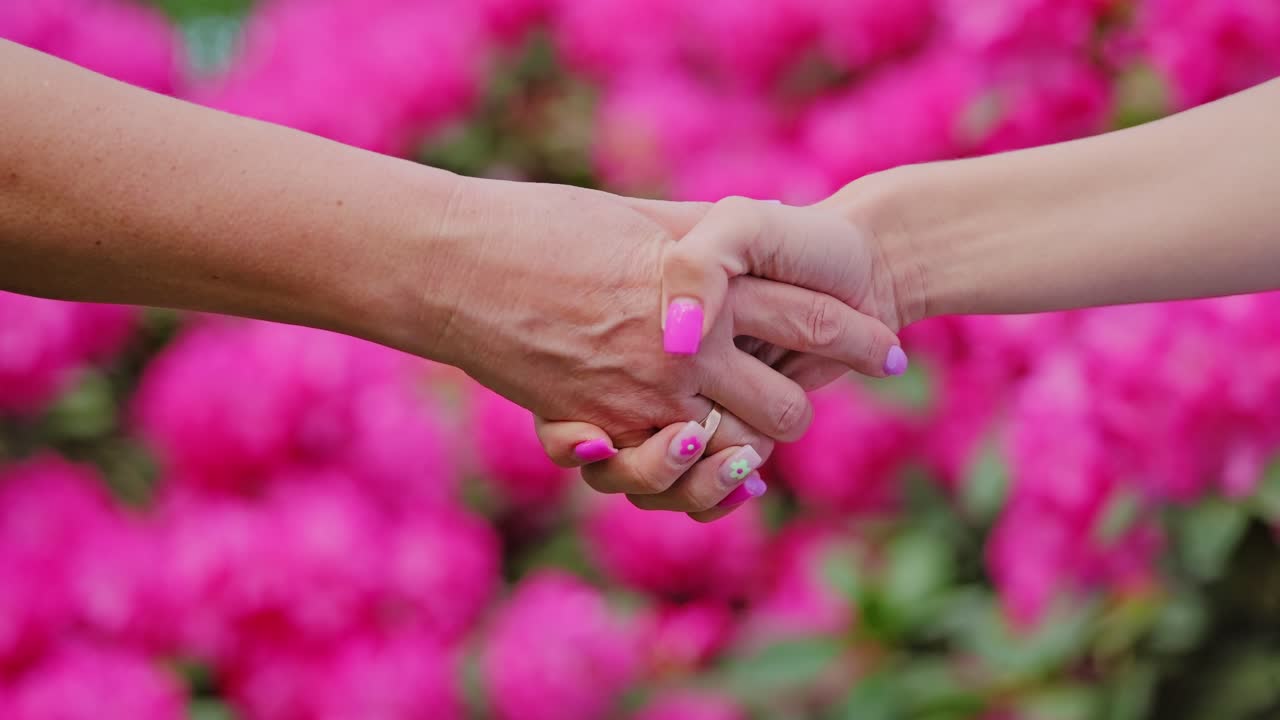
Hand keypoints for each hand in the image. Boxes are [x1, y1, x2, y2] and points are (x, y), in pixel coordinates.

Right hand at [530, 195, 912, 519]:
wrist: (457, 268)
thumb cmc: (543, 227)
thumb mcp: (639, 217)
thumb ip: (703, 235)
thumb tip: (750, 228)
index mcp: (708, 287)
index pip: (814, 321)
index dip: (863, 339)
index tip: (893, 352)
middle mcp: (687, 352)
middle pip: (787, 407)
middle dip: (802, 404)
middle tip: (805, 394)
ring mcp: (644, 401)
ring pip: (735, 453)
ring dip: (751, 450)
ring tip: (755, 441)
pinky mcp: (601, 433)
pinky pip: (670, 480)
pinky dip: (697, 480)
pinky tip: (715, 471)